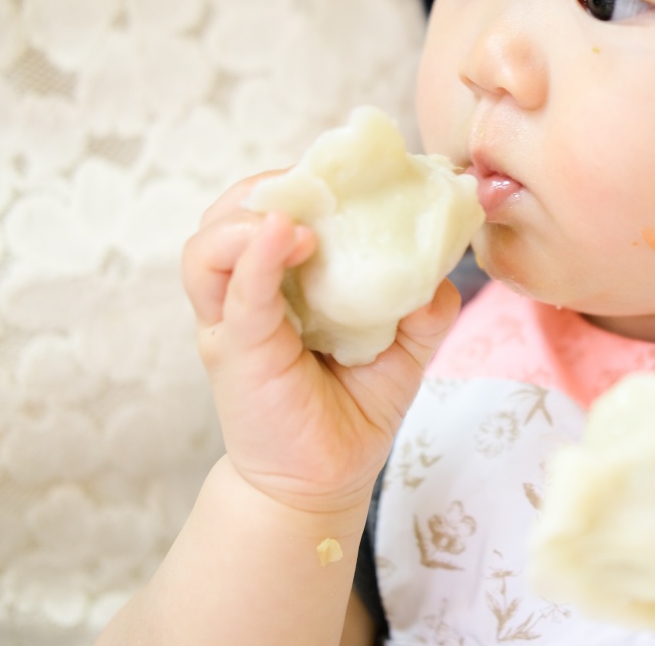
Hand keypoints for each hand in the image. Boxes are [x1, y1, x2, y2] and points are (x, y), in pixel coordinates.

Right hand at [181, 174, 460, 514]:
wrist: (326, 480)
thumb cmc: (356, 407)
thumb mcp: (404, 349)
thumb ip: (425, 308)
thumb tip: (444, 271)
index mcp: (285, 279)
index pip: (280, 208)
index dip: (309, 182)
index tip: (355, 173)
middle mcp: (248, 291)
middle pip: (233, 212)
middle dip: (273, 184)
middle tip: (324, 181)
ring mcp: (234, 319)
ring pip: (210, 244)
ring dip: (252, 213)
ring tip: (300, 216)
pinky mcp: (236, 348)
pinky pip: (235, 292)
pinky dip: (255, 256)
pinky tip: (288, 237)